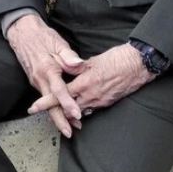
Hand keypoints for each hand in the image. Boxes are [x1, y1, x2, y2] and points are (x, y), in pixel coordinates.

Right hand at [6, 14, 86, 136]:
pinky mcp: (35, 81)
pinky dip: (53, 106)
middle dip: (60, 120)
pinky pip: (45, 97)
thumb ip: (68, 56)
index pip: (59, 90)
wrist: (22, 33)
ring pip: (47, 103)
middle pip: (50, 104)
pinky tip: (61, 112)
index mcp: (47, 69)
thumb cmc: (42, 36)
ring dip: (58, 115)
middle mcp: (40, 79)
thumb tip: (79, 65)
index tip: (76, 114)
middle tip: (71, 131)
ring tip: (70, 126)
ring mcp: (36, 81)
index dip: (68, 103)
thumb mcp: (57, 42)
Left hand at [27, 43, 154, 116]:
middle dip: (55, 112)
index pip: (61, 95)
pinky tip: (78, 107)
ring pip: (79, 111)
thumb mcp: (94, 59)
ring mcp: (100, 101)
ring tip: (58, 112)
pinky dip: (82, 110)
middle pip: (67, 108)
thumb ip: (77, 66)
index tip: (33, 107)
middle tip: (42, 113)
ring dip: (68, 112)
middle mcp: (91, 95)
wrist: (139, 65)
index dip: (46, 102)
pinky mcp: (108, 102)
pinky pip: (91, 109)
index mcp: (85, 82)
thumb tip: (64, 67)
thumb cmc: (117, 58)